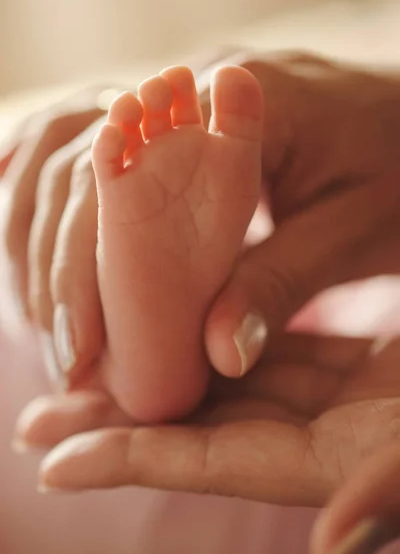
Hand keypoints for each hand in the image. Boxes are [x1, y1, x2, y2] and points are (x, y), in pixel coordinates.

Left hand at [14, 332, 399, 517]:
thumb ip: (397, 484)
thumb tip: (338, 540)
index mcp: (336, 459)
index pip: (213, 459)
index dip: (132, 456)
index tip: (54, 456)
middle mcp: (321, 437)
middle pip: (200, 429)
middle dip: (119, 422)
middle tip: (37, 414)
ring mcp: (327, 401)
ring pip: (221, 392)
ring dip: (153, 383)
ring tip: (83, 370)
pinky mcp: (340, 369)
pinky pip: (259, 359)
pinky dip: (209, 347)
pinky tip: (170, 332)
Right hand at [20, 52, 399, 385]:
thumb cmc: (395, 166)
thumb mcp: (353, 229)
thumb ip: (284, 283)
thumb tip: (218, 356)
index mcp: (234, 99)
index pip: (122, 174)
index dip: (85, 262)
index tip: (82, 344)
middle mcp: (186, 86)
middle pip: (73, 163)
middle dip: (53, 265)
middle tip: (64, 357)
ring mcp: (173, 98)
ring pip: (60, 151)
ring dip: (36, 235)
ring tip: (43, 317)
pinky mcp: (174, 123)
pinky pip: (84, 142)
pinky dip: (42, 189)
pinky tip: (27, 237)